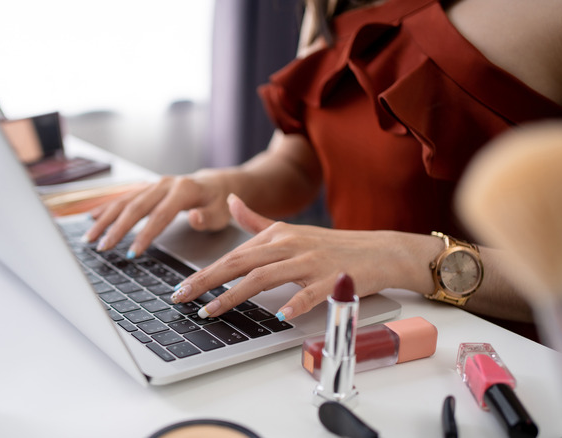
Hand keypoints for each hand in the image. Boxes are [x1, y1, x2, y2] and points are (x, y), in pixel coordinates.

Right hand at [82, 170, 233, 257]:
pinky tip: (92, 217)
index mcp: (183, 190)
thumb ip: (208, 218)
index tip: (133, 253)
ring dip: (105, 219)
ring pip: (125, 201)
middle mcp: (164, 184)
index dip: (145, 235)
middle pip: (136, 207)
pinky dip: (107, 207)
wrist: (216, 183)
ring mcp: (153, 184)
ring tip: (90, 237)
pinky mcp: (147, 188)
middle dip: (117, 229)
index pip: (160, 215)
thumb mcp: (221, 212)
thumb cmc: (218, 202)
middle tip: (103, 247)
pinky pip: (124, 197)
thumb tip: (194, 218)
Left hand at [172, 194, 424, 319]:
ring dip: (235, 295)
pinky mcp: (332, 279)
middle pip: (241, 263)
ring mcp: (311, 261)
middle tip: (181, 296)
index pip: (234, 255)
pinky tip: (280, 317)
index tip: (182, 287)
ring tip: (212, 310)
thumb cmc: (333, 246)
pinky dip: (295, 304)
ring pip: (265, 276)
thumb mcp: (291, 230)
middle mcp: (290, 245)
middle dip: (207, 280)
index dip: (206, 271)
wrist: (379, 251)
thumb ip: (257, 221)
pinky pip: (311, 293)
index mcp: (278, 235)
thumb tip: (230, 200)